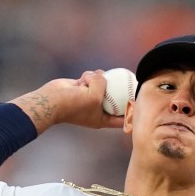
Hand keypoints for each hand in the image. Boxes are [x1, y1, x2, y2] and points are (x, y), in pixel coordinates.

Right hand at [9, 71, 125, 132]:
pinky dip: (89, 76)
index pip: (122, 118)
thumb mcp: (95, 96)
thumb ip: (104, 84)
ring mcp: (90, 98)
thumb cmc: (75, 104)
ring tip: (94, 80)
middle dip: (121, 92)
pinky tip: (84, 78)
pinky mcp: (83, 88)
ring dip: (101, 80)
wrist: (53, 100)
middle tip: (132, 82)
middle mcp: (97, 110)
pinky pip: (92, 78)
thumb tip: (103, 75)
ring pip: (104, 85)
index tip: (141, 104)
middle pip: (115, 100)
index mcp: (102, 120)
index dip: (132, 113)